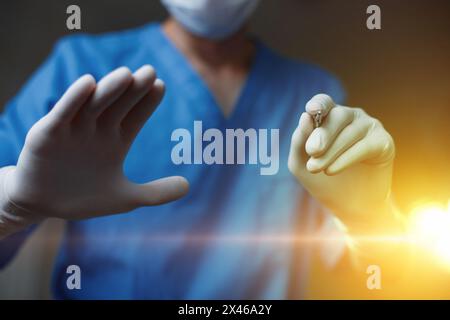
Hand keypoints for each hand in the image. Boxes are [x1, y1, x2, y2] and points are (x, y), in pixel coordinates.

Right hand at [1, 66, 188, 222]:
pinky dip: (74, 99)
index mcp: (116, 140)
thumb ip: (156, 193)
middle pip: (118, 105)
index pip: (135, 116)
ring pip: (94, 105)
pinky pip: (62, 113)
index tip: (161, 86)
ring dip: (109, 90)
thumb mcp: (125, 198)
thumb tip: (188, 186)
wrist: (42, 205)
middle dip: (133, 90)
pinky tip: (89, 83)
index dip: (147, 102)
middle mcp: (97, 130)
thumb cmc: (83, 197)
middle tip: (150, 72)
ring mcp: (73, 130)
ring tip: (126, 75)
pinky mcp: (47, 134)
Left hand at [288, 94, 394, 224]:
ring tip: (316, 169)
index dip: (318, 104)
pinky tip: (332, 171)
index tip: (311, 110)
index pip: (324, 102)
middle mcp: (350, 117)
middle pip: (337, 115)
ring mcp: (369, 127)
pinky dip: (347, 158)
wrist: (349, 206)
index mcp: (329, 117)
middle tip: (312, 151)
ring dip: (330, 151)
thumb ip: (299, 141)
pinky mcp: (384, 142)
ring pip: (350, 132)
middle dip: (322, 134)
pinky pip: (365, 146)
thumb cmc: (323, 181)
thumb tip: (305, 117)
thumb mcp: (301, 163)